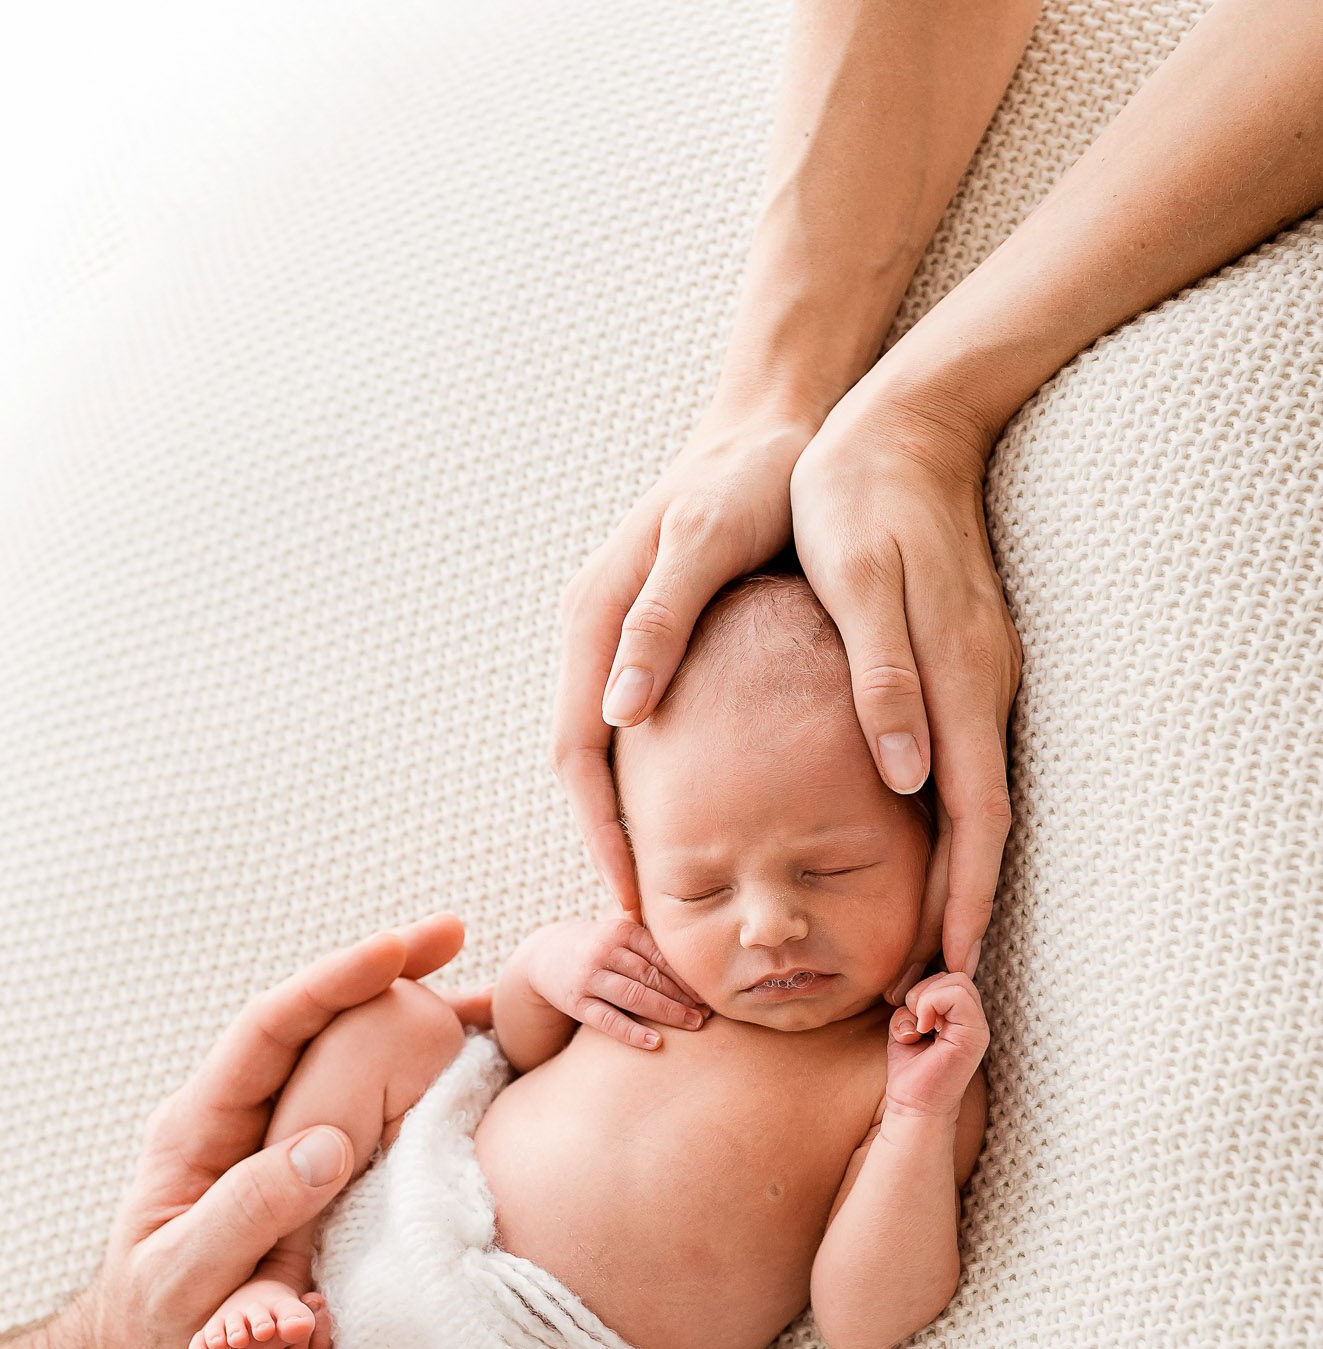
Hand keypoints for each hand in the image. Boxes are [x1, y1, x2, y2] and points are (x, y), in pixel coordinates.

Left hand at [81, 914, 469, 1348]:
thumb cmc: (150, 1337)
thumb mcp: (185, 1282)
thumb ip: (246, 1213)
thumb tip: (327, 1145)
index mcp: (200, 1127)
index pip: (269, 1029)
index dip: (330, 983)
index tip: (392, 951)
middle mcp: (245, 1119)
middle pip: (320, 1025)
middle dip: (387, 974)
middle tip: (454, 938)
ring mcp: (282, 1145)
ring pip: (354, 1062)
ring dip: (419, 1022)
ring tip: (494, 996)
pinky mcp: (317, 1181)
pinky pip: (375, 1117)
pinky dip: (428, 1087)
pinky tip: (484, 1074)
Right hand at [521, 918, 709, 1050]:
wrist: (543, 955)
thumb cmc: (597, 947)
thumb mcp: (619, 934)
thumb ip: (652, 944)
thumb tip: (704, 964)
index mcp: (621, 931)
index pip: (662, 956)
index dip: (688, 977)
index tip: (710, 993)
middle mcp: (604, 951)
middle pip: (652, 977)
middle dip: (683, 997)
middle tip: (708, 1013)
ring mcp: (588, 978)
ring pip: (634, 997)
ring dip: (667, 1012)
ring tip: (693, 1025)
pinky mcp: (575, 1002)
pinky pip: (608, 1020)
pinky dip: (632, 1033)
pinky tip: (655, 1043)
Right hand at [552, 403, 818, 911]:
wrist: (780, 417)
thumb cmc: (751, 477)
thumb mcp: (705, 542)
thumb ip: (659, 623)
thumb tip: (616, 715)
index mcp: (596, 619)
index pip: (579, 755)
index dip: (603, 834)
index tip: (634, 902)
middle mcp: (597, 634)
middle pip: (587, 768)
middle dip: (612, 845)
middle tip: (648, 921)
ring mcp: (624, 637)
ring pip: (611, 753)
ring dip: (632, 821)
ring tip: (672, 887)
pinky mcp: (660, 636)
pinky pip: (645, 728)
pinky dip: (662, 783)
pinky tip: (702, 818)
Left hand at [789, 374, 1020, 992]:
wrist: (904, 419)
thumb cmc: (855, 498)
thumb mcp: (853, 581)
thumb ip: (880, 680)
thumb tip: (907, 778)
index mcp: (952, 678)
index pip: (971, 815)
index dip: (963, 896)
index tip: (948, 967)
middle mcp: (977, 685)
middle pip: (982, 821)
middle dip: (964, 904)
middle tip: (933, 983)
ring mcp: (976, 672)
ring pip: (974, 793)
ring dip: (957, 866)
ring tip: (925, 935)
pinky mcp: (961, 657)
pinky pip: (962, 757)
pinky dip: (946, 815)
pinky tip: (917, 839)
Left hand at [886, 970, 989, 1120]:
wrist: (913, 1107)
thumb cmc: (910, 1071)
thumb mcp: (906, 1027)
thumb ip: (913, 1004)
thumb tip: (911, 988)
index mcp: (962, 1017)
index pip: (948, 978)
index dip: (924, 991)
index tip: (913, 1020)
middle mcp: (975, 1020)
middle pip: (953, 975)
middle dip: (922, 993)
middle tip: (914, 1023)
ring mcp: (978, 1027)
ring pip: (956, 980)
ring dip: (924, 1000)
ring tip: (918, 1028)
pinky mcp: (975, 1035)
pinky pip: (956, 994)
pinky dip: (929, 1004)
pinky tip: (921, 1031)